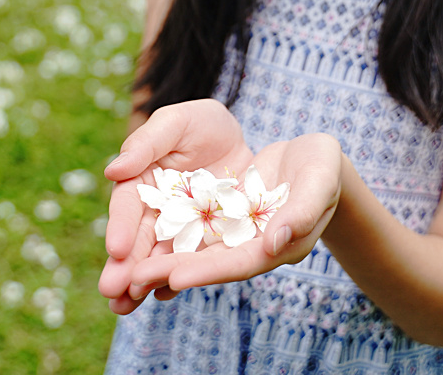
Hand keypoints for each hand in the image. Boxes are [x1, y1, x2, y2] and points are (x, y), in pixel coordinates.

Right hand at [97, 99, 253, 313]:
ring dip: (141, 281)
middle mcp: (155, 209)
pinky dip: (175, 278)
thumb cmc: (202, 123)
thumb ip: (146, 143)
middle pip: (138, 239)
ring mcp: (179, 229)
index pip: (128, 205)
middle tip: (111, 291)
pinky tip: (164, 295)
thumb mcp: (176, 123)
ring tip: (125, 306)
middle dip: (124, 266)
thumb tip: (112, 171)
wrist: (241, 139)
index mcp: (141, 179)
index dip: (121, 226)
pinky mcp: (203, 241)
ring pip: (159, 257)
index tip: (117, 248)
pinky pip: (190, 262)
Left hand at [126, 132, 343, 295]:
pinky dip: (160, 244)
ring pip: (189, 252)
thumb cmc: (322, 166)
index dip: (207, 269)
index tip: (173, 276)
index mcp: (277, 244)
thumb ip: (303, 210)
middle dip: (166, 274)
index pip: (238, 262)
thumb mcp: (321, 178)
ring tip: (119, 281)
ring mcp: (230, 234)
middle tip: (126, 285)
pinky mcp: (216, 219)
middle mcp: (248, 247)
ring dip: (155, 266)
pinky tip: (131, 253)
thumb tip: (274, 244)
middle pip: (205, 264)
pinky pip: (185, 233)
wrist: (312, 158)